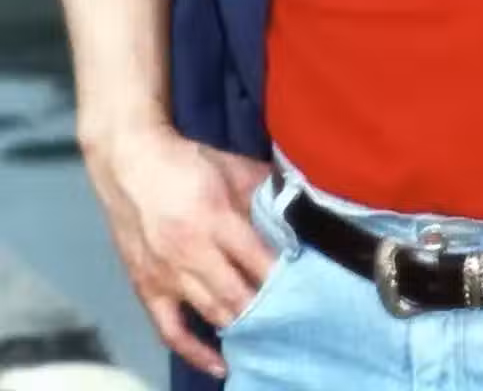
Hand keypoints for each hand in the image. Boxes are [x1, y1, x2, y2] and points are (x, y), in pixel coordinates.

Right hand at [81, 119, 275, 378]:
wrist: (129, 164)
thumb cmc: (185, 163)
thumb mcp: (230, 167)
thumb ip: (263, 188)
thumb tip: (296, 204)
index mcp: (215, 217)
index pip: (257, 259)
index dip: (282, 277)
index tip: (306, 287)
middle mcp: (191, 251)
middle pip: (237, 293)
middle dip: (268, 308)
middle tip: (294, 317)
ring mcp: (167, 274)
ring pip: (212, 312)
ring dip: (242, 326)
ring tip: (269, 334)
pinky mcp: (147, 288)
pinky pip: (171, 331)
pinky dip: (195, 352)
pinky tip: (220, 364)